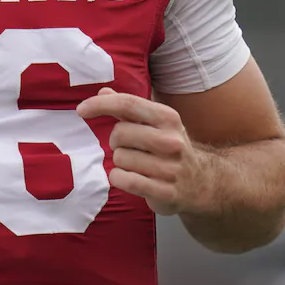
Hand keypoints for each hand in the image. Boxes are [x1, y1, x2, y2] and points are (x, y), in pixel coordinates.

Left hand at [77, 88, 200, 215]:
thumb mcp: (156, 123)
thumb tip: (102, 92)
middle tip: (129, 147)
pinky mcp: (164, 192)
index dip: (100, 104)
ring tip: (138, 165)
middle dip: (116, 141)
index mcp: (168, 118)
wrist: (202, 184)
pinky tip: (131, 178)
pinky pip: (124, 180)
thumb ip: (128, 107)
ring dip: (121, 162)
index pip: (128, 104)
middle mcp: (171, 141)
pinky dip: (119, 178)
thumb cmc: (170, 148)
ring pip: (120, 159)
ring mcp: (169, 168)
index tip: (81, 110)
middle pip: (119, 133)